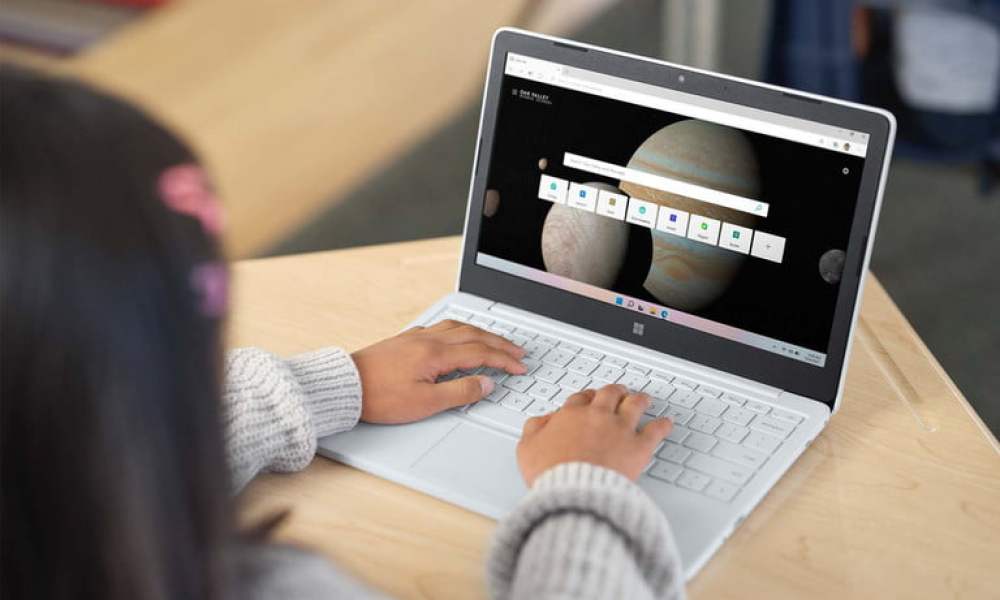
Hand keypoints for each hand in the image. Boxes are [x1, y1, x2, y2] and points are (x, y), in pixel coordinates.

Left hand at [351, 320, 526, 423]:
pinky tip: (458, 335)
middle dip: (500, 343)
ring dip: (482, 333)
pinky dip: (460, 329)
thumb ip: (460, 392)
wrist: (346, 385)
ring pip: (458, 327)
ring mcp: (416, 336)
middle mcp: (429, 339)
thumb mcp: (425, 403)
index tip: (519, 366)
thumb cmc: (380, 397)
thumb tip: (486, 384)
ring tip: (495, 340)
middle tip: (518, 351)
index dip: (504, 360)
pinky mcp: (406, 339)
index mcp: (437, 354)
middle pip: (474, 335)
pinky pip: (442, 327)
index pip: (481, 353)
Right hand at [516, 384, 672, 484]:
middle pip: (609, 394)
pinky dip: (663, 425)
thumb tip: (541, 421)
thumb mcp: (527, 448)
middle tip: (618, 392)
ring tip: (643, 399)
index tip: (589, 400)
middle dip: (615, 391)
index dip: (586, 398)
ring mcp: (620, 430)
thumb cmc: (551, 473)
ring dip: (639, 399)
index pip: (581, 398)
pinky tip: (666, 423)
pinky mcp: (638, 447)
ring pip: (634, 404)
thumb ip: (534, 429)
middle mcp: (598, 417)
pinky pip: (655, 430)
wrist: (574, 491)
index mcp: (571, 415)